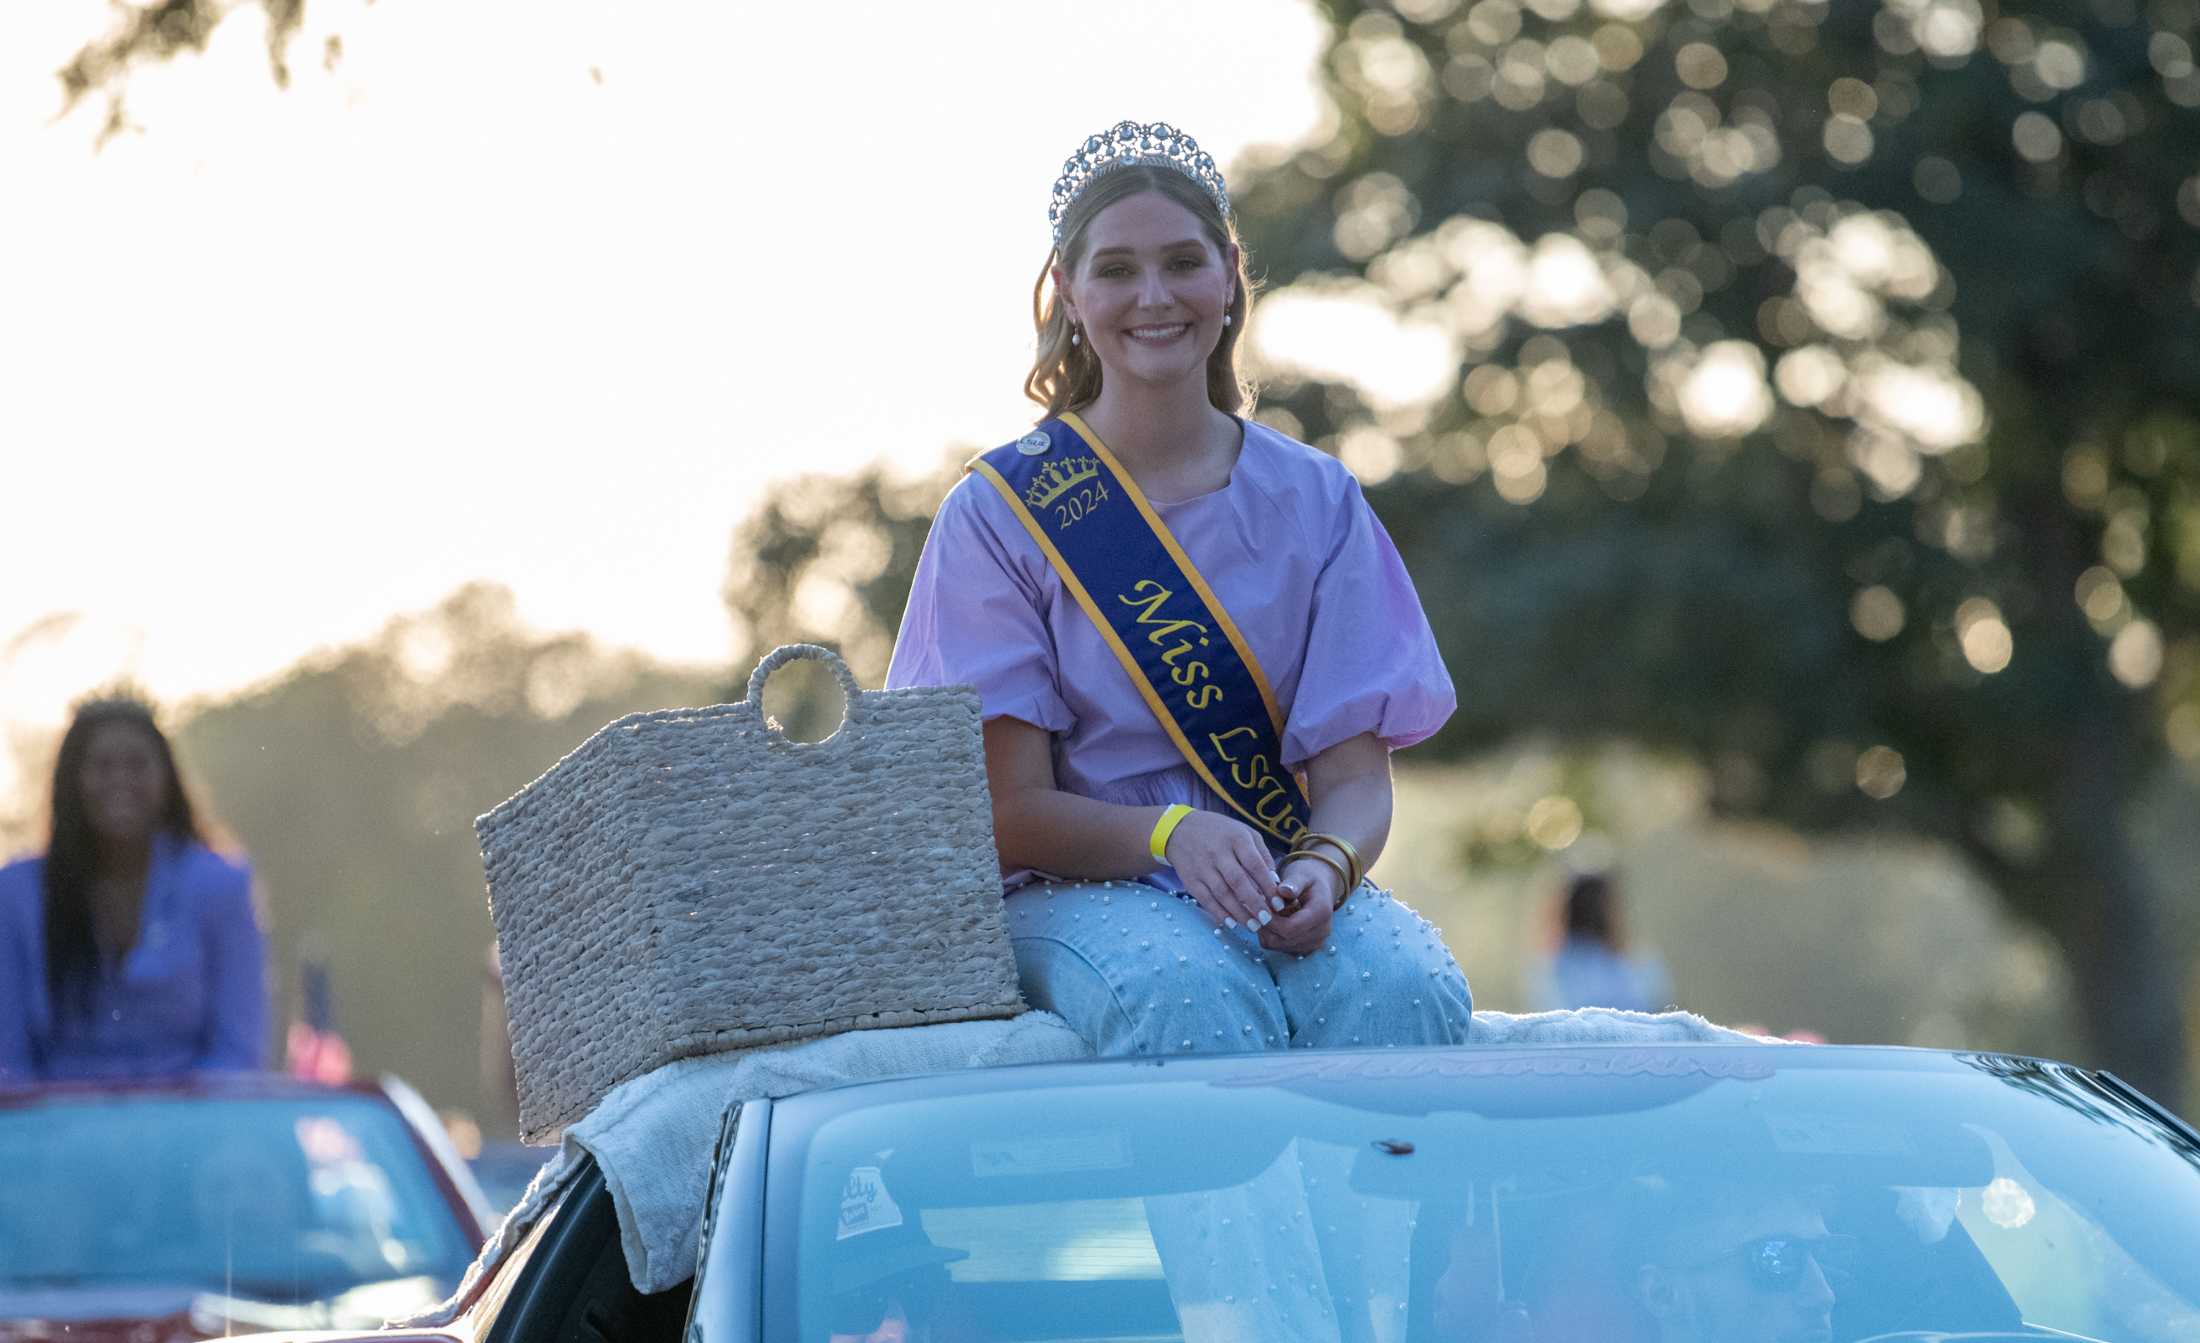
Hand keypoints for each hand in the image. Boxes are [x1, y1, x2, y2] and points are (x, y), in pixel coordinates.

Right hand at [1164, 810, 1286, 930]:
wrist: (1180, 829)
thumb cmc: (1221, 833)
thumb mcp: (1245, 833)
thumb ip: (1262, 855)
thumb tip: (1275, 882)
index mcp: (1236, 838)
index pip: (1255, 865)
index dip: (1267, 886)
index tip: (1279, 904)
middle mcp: (1218, 852)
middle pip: (1238, 881)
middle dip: (1254, 903)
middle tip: (1267, 920)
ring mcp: (1202, 867)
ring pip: (1222, 894)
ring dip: (1239, 913)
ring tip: (1253, 926)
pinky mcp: (1191, 879)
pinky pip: (1206, 899)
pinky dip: (1219, 913)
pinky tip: (1232, 923)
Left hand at [1259, 856, 1339, 954]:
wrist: (1319, 888)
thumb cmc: (1308, 878)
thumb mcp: (1302, 874)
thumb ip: (1293, 883)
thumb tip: (1283, 891)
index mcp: (1322, 913)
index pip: (1290, 928)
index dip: (1270, 920)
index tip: (1256, 906)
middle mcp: (1321, 932)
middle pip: (1282, 939)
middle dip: (1265, 925)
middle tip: (1256, 906)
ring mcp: (1314, 942)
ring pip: (1277, 945)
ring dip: (1265, 930)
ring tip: (1264, 910)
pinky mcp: (1305, 947)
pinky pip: (1279, 946)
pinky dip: (1269, 934)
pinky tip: (1270, 918)